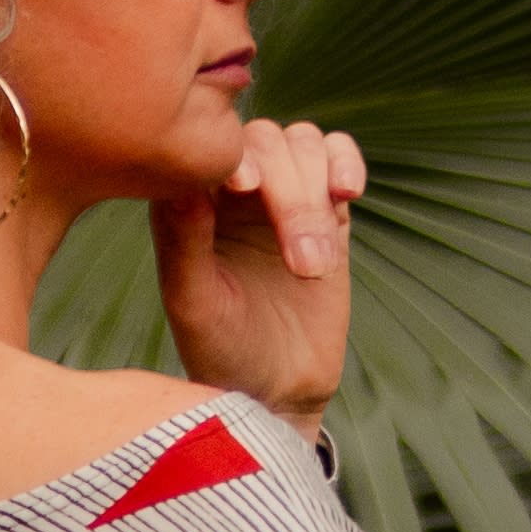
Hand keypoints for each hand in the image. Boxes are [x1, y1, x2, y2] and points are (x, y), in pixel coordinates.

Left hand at [149, 119, 361, 439]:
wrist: (276, 390)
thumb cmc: (222, 352)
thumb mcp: (193, 304)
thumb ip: (183, 241)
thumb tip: (183, 182)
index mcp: (189, 203)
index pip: (208, 150)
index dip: (230, 158)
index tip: (243, 189)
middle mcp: (232, 190)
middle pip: (263, 142)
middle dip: (289, 197)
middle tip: (301, 267)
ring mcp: (281, 196)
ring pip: (302, 144)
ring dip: (317, 197)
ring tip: (316, 267)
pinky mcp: (327, 210)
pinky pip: (337, 156)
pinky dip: (346, 163)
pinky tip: (347, 193)